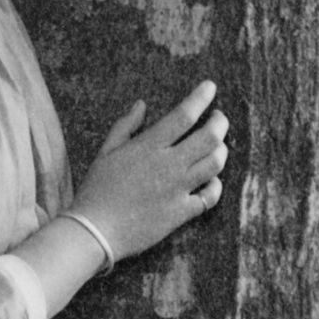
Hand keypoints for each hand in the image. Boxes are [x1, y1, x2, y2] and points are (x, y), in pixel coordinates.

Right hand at [69, 81, 229, 261]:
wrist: (95, 231)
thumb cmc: (96, 189)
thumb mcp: (106, 151)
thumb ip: (125, 126)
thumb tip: (141, 104)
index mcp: (149, 146)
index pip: (184, 115)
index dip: (201, 97)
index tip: (210, 87)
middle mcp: (168, 165)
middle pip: (209, 137)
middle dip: (220, 122)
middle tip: (219, 117)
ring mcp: (178, 189)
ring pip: (215, 164)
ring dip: (222, 151)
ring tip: (219, 146)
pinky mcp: (181, 212)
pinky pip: (210, 197)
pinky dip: (216, 186)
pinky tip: (212, 180)